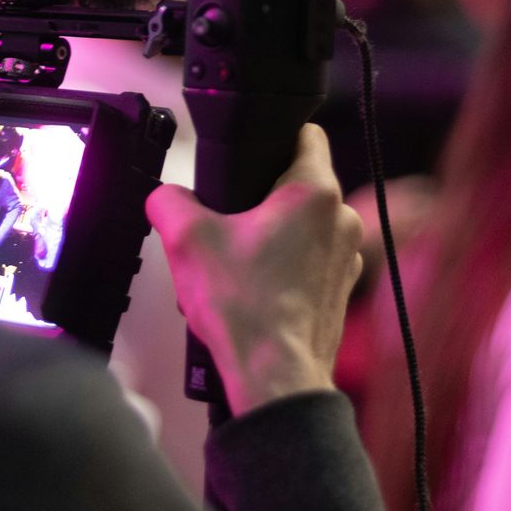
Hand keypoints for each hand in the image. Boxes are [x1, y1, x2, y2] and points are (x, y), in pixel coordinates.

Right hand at [147, 125, 364, 414]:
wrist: (275, 376)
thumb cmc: (246, 310)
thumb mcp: (187, 241)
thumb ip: (169, 203)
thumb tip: (164, 197)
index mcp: (314, 193)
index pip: (307, 135)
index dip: (276, 137)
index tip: (254, 151)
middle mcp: (341, 221)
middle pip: (299, 185)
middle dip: (263, 198)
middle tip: (230, 220)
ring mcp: (346, 258)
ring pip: (306, 226)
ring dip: (275, 236)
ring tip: (238, 264)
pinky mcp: (340, 291)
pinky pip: (311, 262)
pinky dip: (286, 269)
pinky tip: (254, 291)